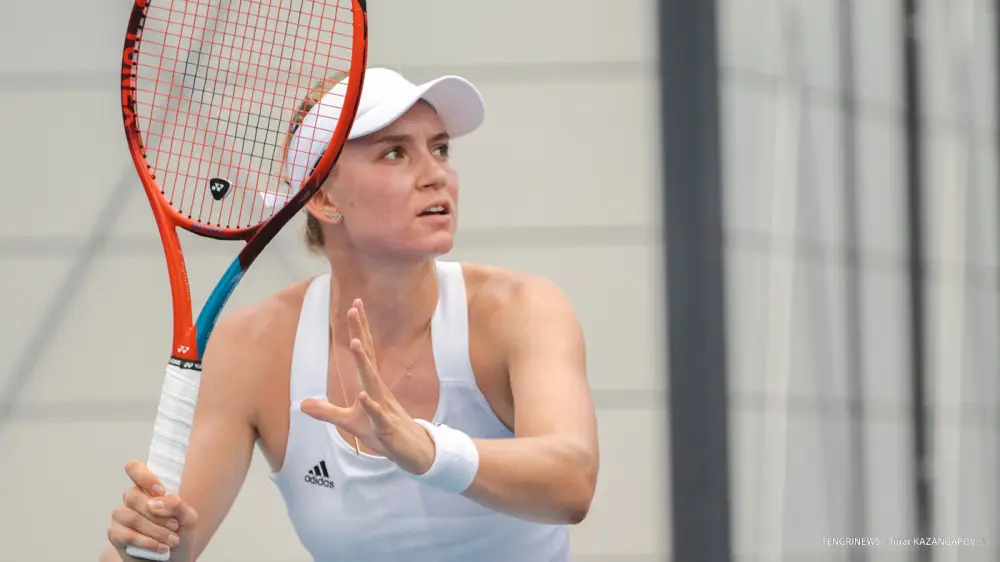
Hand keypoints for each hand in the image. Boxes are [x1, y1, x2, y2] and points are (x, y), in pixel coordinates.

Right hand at [107, 460, 197, 556]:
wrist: (173, 560)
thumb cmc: (179, 534)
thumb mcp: (188, 518)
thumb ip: (177, 505)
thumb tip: (158, 501)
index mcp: (148, 488)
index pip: (135, 469)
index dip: (143, 475)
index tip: (161, 490)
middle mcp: (132, 499)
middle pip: (133, 496)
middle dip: (158, 514)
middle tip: (176, 525)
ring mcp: (121, 516)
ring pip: (132, 517)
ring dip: (156, 530)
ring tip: (173, 540)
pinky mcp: (115, 534)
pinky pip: (126, 535)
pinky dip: (147, 542)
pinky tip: (161, 548)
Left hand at [301, 299, 435, 475]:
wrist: (411, 450)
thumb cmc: (381, 432)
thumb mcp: (349, 422)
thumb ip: (326, 412)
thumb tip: (301, 404)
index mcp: (371, 385)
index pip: (364, 353)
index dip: (358, 330)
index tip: (354, 306)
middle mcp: (378, 390)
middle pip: (368, 357)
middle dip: (360, 333)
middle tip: (354, 309)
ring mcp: (383, 407)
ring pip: (373, 382)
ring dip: (364, 363)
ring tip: (354, 343)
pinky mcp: (386, 427)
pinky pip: (378, 416)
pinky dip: (371, 406)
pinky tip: (364, 396)